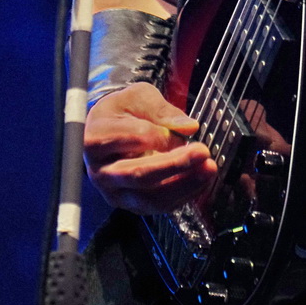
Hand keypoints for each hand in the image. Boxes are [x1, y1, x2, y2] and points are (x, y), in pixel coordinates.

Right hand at [84, 82, 216, 214]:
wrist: (108, 131)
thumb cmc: (123, 111)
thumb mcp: (139, 97)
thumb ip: (161, 110)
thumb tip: (188, 126)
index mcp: (97, 138)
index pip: (134, 138)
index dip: (162, 135)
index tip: (183, 129)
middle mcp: (100, 171)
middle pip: (139, 174)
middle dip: (175, 165)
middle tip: (203, 152)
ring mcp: (114, 193)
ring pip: (149, 198)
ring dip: (183, 185)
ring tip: (208, 168)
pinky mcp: (130, 205)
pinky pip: (159, 207)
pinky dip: (183, 195)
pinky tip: (201, 179)